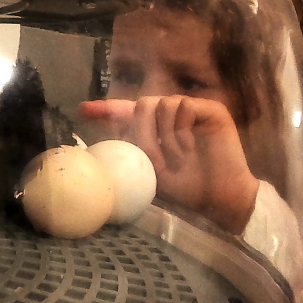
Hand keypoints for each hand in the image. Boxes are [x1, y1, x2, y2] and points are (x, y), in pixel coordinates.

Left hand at [78, 96, 258, 233]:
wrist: (219, 198)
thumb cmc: (185, 188)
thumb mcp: (149, 172)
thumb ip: (131, 154)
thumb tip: (103, 150)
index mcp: (154, 128)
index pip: (125, 112)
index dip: (106, 109)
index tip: (83, 110)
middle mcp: (170, 115)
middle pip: (142, 105)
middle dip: (141, 133)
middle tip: (153, 160)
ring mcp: (190, 110)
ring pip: (161, 104)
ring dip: (163, 135)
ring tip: (174, 159)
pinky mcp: (210, 109)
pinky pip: (184, 105)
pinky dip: (182, 128)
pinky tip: (190, 147)